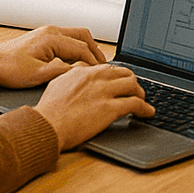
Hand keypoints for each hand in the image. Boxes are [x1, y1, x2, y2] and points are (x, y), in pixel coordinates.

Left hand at [0, 25, 106, 87]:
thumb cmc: (7, 68)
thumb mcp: (38, 75)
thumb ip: (63, 72)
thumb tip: (82, 72)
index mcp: (52, 38)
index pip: (83, 48)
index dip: (94, 61)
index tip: (101, 73)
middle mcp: (51, 31)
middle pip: (84, 36)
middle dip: (95, 51)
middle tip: (102, 66)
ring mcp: (47, 33)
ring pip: (76, 36)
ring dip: (86, 49)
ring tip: (92, 65)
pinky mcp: (43, 38)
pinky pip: (67, 39)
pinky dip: (76, 49)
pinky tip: (75, 63)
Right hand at [33, 63, 154, 151]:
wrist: (46, 125)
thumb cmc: (48, 110)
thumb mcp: (57, 83)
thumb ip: (71, 75)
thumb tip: (78, 70)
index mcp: (84, 71)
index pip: (108, 67)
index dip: (117, 75)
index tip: (120, 81)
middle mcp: (96, 78)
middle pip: (124, 73)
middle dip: (131, 81)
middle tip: (134, 90)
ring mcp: (104, 92)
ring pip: (132, 85)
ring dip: (140, 93)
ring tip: (142, 100)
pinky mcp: (110, 108)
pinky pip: (134, 104)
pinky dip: (144, 108)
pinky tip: (147, 112)